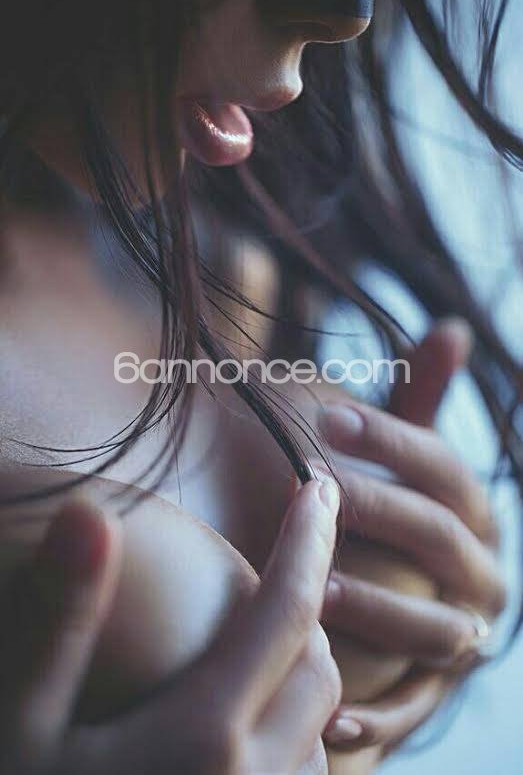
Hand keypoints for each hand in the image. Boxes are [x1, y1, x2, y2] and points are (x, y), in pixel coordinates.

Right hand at [0, 479, 341, 774]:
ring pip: (322, 724)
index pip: (289, 607)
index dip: (309, 538)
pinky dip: (293, 732)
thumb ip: (69, 617)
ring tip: (254, 644)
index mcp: (206, 732)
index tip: (321, 486)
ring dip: (299, 673)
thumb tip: (91, 512)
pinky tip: (242, 724)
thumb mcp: (27, 723)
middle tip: (269, 571)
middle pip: (319, 663)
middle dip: (305, 608)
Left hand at [317, 319, 505, 753]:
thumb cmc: (392, 513)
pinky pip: (416, 711)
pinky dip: (379, 717)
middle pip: (441, 539)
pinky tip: (326, 716)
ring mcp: (465, 635)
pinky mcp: (435, 692)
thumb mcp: (407, 459)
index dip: (392, 440)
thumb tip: (450, 327)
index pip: (445, 467)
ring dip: (382, 612)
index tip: (326, 419)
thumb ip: (422, 402)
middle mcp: (481, 573)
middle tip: (314, 493)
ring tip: (318, 594)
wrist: (403, 601)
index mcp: (473, 511)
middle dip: (382, 512)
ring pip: (438, 628)